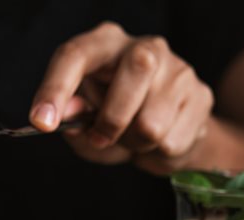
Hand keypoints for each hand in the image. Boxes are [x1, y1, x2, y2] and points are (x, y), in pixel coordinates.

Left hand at [30, 22, 213, 173]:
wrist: (162, 132)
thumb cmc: (112, 120)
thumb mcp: (82, 123)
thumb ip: (71, 119)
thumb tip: (63, 115)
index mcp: (103, 45)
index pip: (75, 55)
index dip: (56, 89)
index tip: (42, 122)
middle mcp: (143, 47)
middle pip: (133, 75)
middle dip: (111, 122)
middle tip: (101, 138)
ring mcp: (178, 68)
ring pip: (151, 123)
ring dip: (135, 143)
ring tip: (133, 136)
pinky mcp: (200, 95)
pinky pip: (171, 141)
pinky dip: (157, 151)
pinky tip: (158, 137)